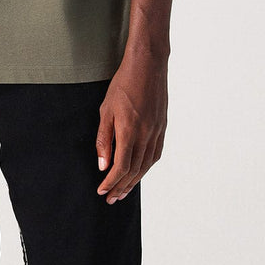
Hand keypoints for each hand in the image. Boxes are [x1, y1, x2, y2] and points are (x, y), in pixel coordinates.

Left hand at [95, 52, 167, 203]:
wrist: (148, 65)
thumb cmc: (123, 84)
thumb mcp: (106, 109)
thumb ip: (104, 138)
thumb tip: (102, 164)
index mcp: (130, 131)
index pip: (120, 166)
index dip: (111, 182)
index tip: (102, 191)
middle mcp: (146, 135)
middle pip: (134, 171)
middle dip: (121, 187)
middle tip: (111, 198)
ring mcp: (156, 132)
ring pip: (146, 166)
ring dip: (134, 181)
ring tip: (123, 191)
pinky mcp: (162, 127)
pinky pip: (155, 155)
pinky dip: (146, 168)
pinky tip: (139, 172)